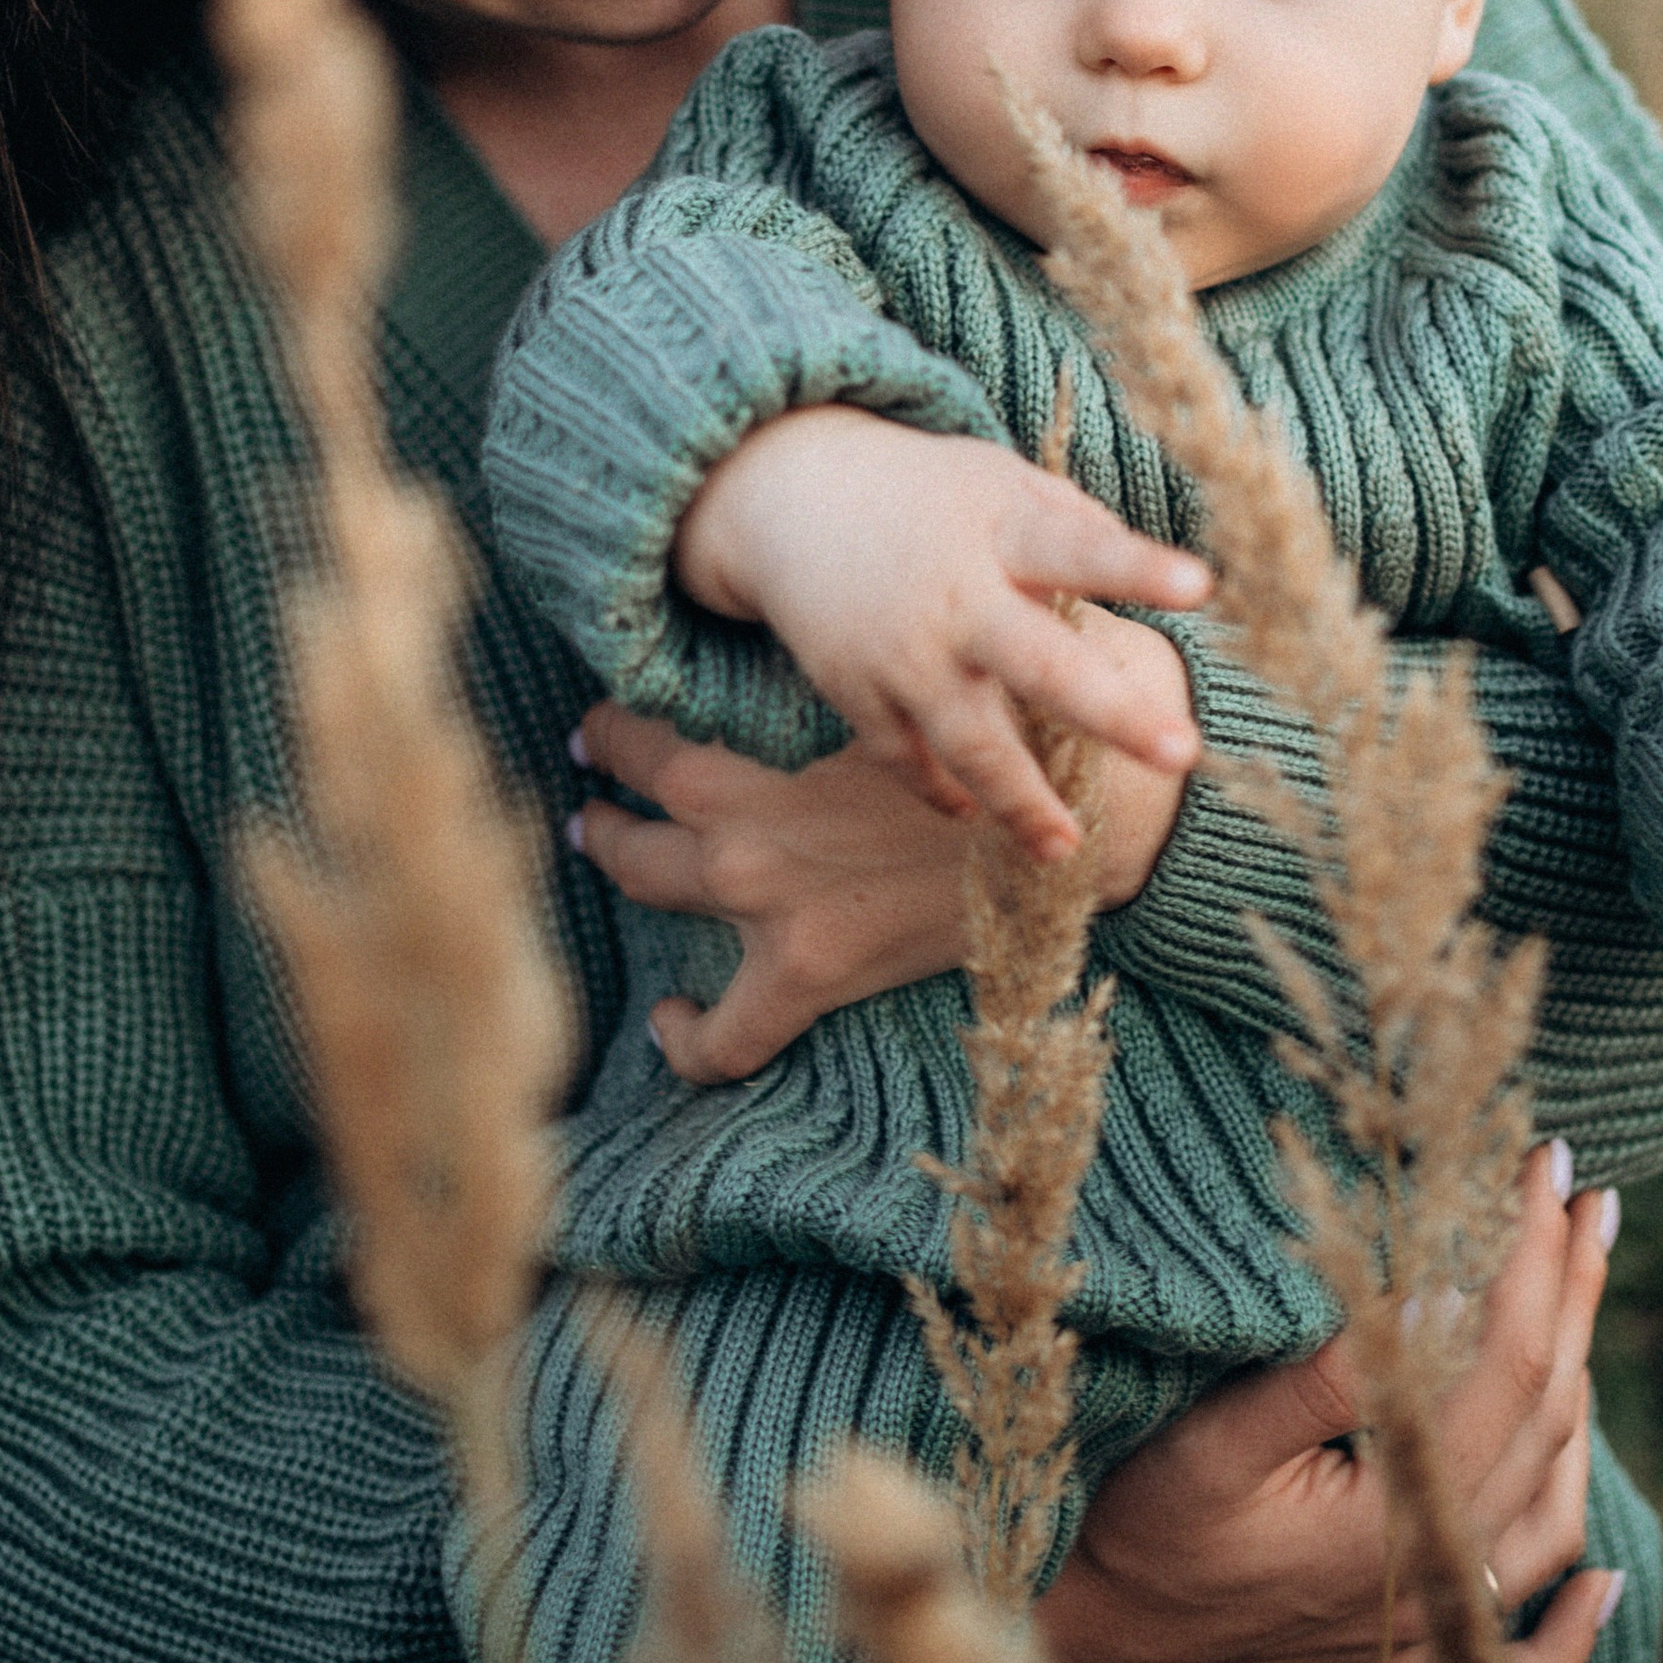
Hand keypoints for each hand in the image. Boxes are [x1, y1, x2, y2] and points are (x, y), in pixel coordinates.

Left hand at [568, 616, 1195, 1081]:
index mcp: (765, 778)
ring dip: (624, 873)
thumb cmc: (991, 734)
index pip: (650, 755)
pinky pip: (726, 1041)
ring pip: (659, 906)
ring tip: (608, 852)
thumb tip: (817, 620)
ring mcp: (775, 924)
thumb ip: (843, 672)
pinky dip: (688, 1040)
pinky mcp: (816, 981)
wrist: (1070, 825)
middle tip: (592, 791)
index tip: (600, 726)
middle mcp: (749, 853)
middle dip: (604, 810)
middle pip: (633, 836)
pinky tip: (671, 1021)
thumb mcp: (907, 685)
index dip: (614, 740)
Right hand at [674, 409, 1209, 859]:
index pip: (1079, 549)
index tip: (1200, 586)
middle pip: (1040, 665)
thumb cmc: (931, 495)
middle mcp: (956, 599)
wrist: (793, 497)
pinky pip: (906, 760)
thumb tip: (1159, 577)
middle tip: (1183, 752)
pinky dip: (941, 791)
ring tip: (1067, 849)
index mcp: (1001, 531)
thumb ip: (1073, 524)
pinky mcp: (855, 692)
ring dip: (1021, 802)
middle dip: (1112, 713)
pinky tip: (973, 815)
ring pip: (969, 743)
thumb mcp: (1000, 481)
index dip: (1136, 569)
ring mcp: (902, 654)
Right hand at [1033, 1151, 1622, 1662]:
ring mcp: (1417, 1645)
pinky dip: (1571, 1629)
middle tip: (1587, 1207)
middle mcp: (1424, 1589)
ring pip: (1549, 1525)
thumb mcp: (1216, 1431)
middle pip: (1545, 1426)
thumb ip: (1331, 1374)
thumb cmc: (1134, 1515)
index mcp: (1390, 1521)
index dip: (1538, 1259)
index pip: (1505, 1363)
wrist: (1078, 1624)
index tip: (1550, 1169)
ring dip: (1579, 1417)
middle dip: (1573, 1304)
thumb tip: (1437, 1292)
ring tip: (1579, 1318)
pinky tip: (1606, 1583)